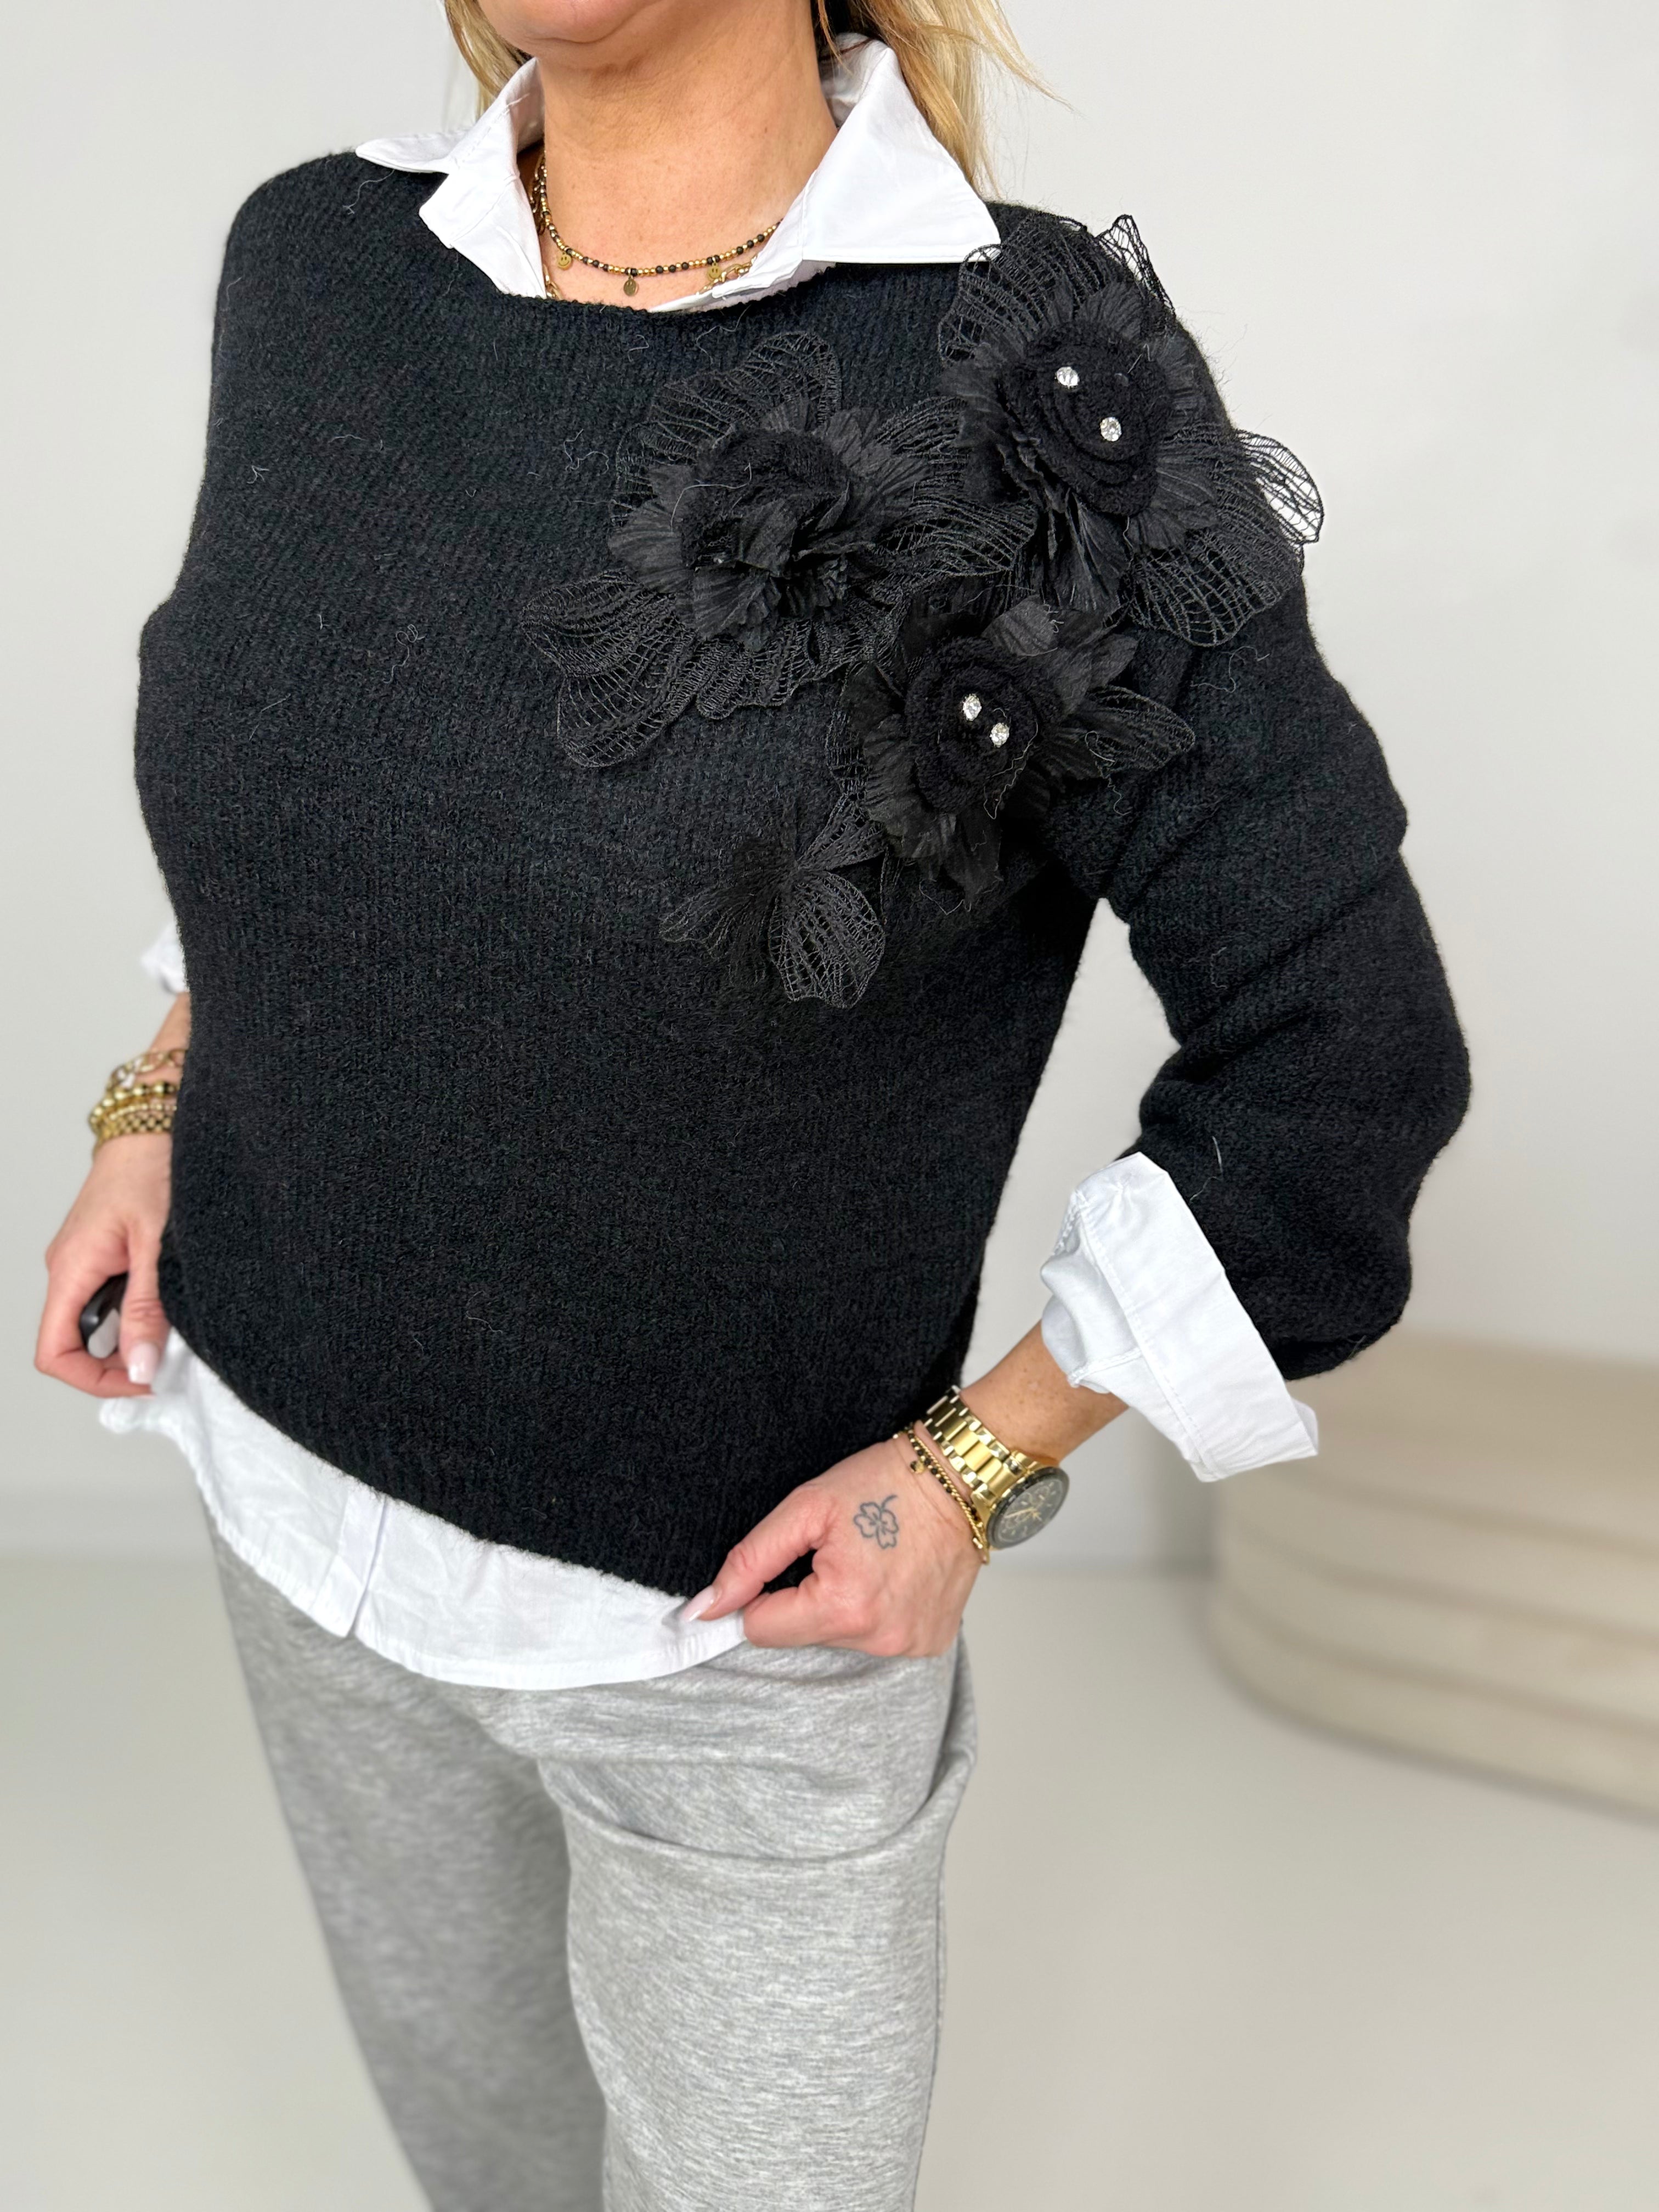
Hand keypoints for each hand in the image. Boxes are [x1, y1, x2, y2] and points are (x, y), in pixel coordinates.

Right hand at [36, 1135, 173, 1396]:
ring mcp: (84, 1262)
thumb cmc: (154, 1167)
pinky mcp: (103, 1254)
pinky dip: (139, 1312)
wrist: (157, 1122)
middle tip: (171, 1359)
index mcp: (71, 1270)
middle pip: (76, 1345)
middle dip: (121, 1363)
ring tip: (176, 1328)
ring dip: (134, 1336)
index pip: (55, 1352)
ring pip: (97, 1324)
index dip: (95, 1380)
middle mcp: (69, 1270)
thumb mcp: (159, 1245)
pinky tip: (170, 1304)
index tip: (144, 1381)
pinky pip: (111, 1299)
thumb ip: (149, 1307)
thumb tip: (142, 1365)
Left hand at [691, 1435, 982, 1656]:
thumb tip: (706, 1607)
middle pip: (802, 1634)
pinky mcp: (930, 1642)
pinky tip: (892, 1575)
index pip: (762, 1630)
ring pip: (838, 1638)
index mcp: (843, 1607)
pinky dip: (875, 1611)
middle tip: (838, 1551)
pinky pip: (877, 1638)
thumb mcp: (805, 1507)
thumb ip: (750, 1561)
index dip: (762, 1593)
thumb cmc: (884, 1483)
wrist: (958, 1478)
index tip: (789, 1560)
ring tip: (869, 1560)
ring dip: (841, 1605)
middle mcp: (880, 1638)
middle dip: (806, 1596)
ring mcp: (910, 1645)